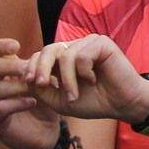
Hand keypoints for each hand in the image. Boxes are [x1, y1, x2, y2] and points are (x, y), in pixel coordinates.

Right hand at [0, 38, 61, 148]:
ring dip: (18, 86)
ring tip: (37, 87)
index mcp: (4, 73)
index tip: (17, 46)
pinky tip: (32, 102)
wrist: (46, 133)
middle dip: (10, 66)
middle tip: (28, 69)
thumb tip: (51, 49)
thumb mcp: (46, 82)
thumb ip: (44, 67)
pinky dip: (16, 103)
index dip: (0, 46)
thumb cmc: (45, 103)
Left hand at [25, 34, 148, 124]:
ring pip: (65, 55)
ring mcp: (89, 44)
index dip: (32, 67)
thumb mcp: (60, 100)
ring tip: (74, 94)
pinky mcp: (102, 43)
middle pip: (48, 49)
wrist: (121, 104)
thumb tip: (26, 78)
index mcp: (64, 59)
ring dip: (67, 79)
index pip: (41, 55)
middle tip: (41, 84)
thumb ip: (43, 89)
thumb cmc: (93, 102)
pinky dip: (83, 72)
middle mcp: (75, 48)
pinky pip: (82, 55)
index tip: (31, 83)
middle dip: (41, 68)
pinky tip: (93, 79)